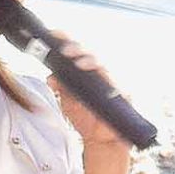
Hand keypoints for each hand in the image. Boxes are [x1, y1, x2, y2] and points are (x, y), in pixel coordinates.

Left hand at [46, 31, 130, 146]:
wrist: (101, 140)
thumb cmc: (86, 117)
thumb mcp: (68, 102)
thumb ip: (61, 88)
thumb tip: (50, 77)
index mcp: (84, 70)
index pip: (76, 49)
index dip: (66, 38)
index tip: (54, 33)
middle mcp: (98, 72)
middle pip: (89, 52)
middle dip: (77, 48)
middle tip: (65, 50)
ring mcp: (112, 81)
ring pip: (103, 63)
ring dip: (91, 60)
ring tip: (79, 63)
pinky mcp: (124, 93)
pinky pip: (117, 82)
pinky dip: (108, 79)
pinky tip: (101, 77)